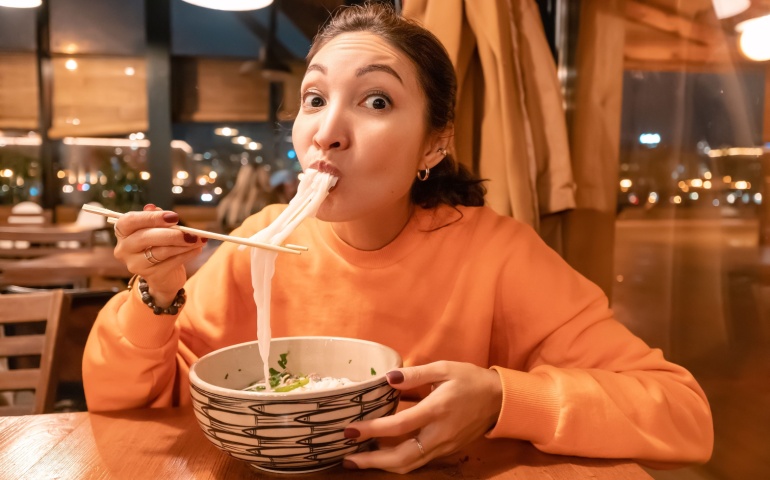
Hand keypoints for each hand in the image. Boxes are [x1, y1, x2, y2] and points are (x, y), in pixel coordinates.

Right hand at [113, 204, 205, 306]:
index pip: (129, 221)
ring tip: (199, 239)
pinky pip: (172, 262)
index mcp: (123, 231)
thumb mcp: (157, 229)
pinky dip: (187, 254)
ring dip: (183, 244)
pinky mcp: (151, 276)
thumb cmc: (158, 245)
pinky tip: (197, 249)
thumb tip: (153, 207)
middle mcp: (124, 249)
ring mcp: (135, 264)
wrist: (164, 274)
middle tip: (190, 231)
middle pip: (144, 237)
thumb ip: (156, 218)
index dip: (151, 217)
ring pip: (160, 251)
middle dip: (170, 233)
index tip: (174, 217)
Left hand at [343, 361, 502, 473]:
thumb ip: (415, 374)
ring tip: (358, 460)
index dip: (372, 430)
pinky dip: (396, 462)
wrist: (500, 401)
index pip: (399, 426)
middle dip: (371, 461)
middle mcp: (439, 434)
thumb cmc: (470, 380)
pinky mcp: (446, 451)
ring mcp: (443, 446)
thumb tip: (388, 378)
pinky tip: (381, 455)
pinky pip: (417, 462)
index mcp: (437, 409)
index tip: (349, 430)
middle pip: (401, 457)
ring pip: (409, 465)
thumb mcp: (444, 368)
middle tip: (346, 457)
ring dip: (381, 466)